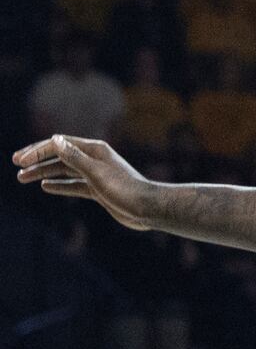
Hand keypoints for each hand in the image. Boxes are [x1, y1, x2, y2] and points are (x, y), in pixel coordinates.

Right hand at [15, 135, 154, 230]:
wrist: (146, 208)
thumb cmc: (124, 189)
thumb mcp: (96, 173)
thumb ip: (75, 158)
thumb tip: (54, 140)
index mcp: (95, 150)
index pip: (61, 144)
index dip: (39, 150)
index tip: (20, 162)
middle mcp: (94, 159)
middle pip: (60, 155)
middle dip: (38, 159)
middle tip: (16, 164)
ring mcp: (95, 174)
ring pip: (64, 170)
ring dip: (43, 172)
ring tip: (22, 177)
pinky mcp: (98, 189)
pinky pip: (73, 184)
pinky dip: (58, 184)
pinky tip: (45, 187)